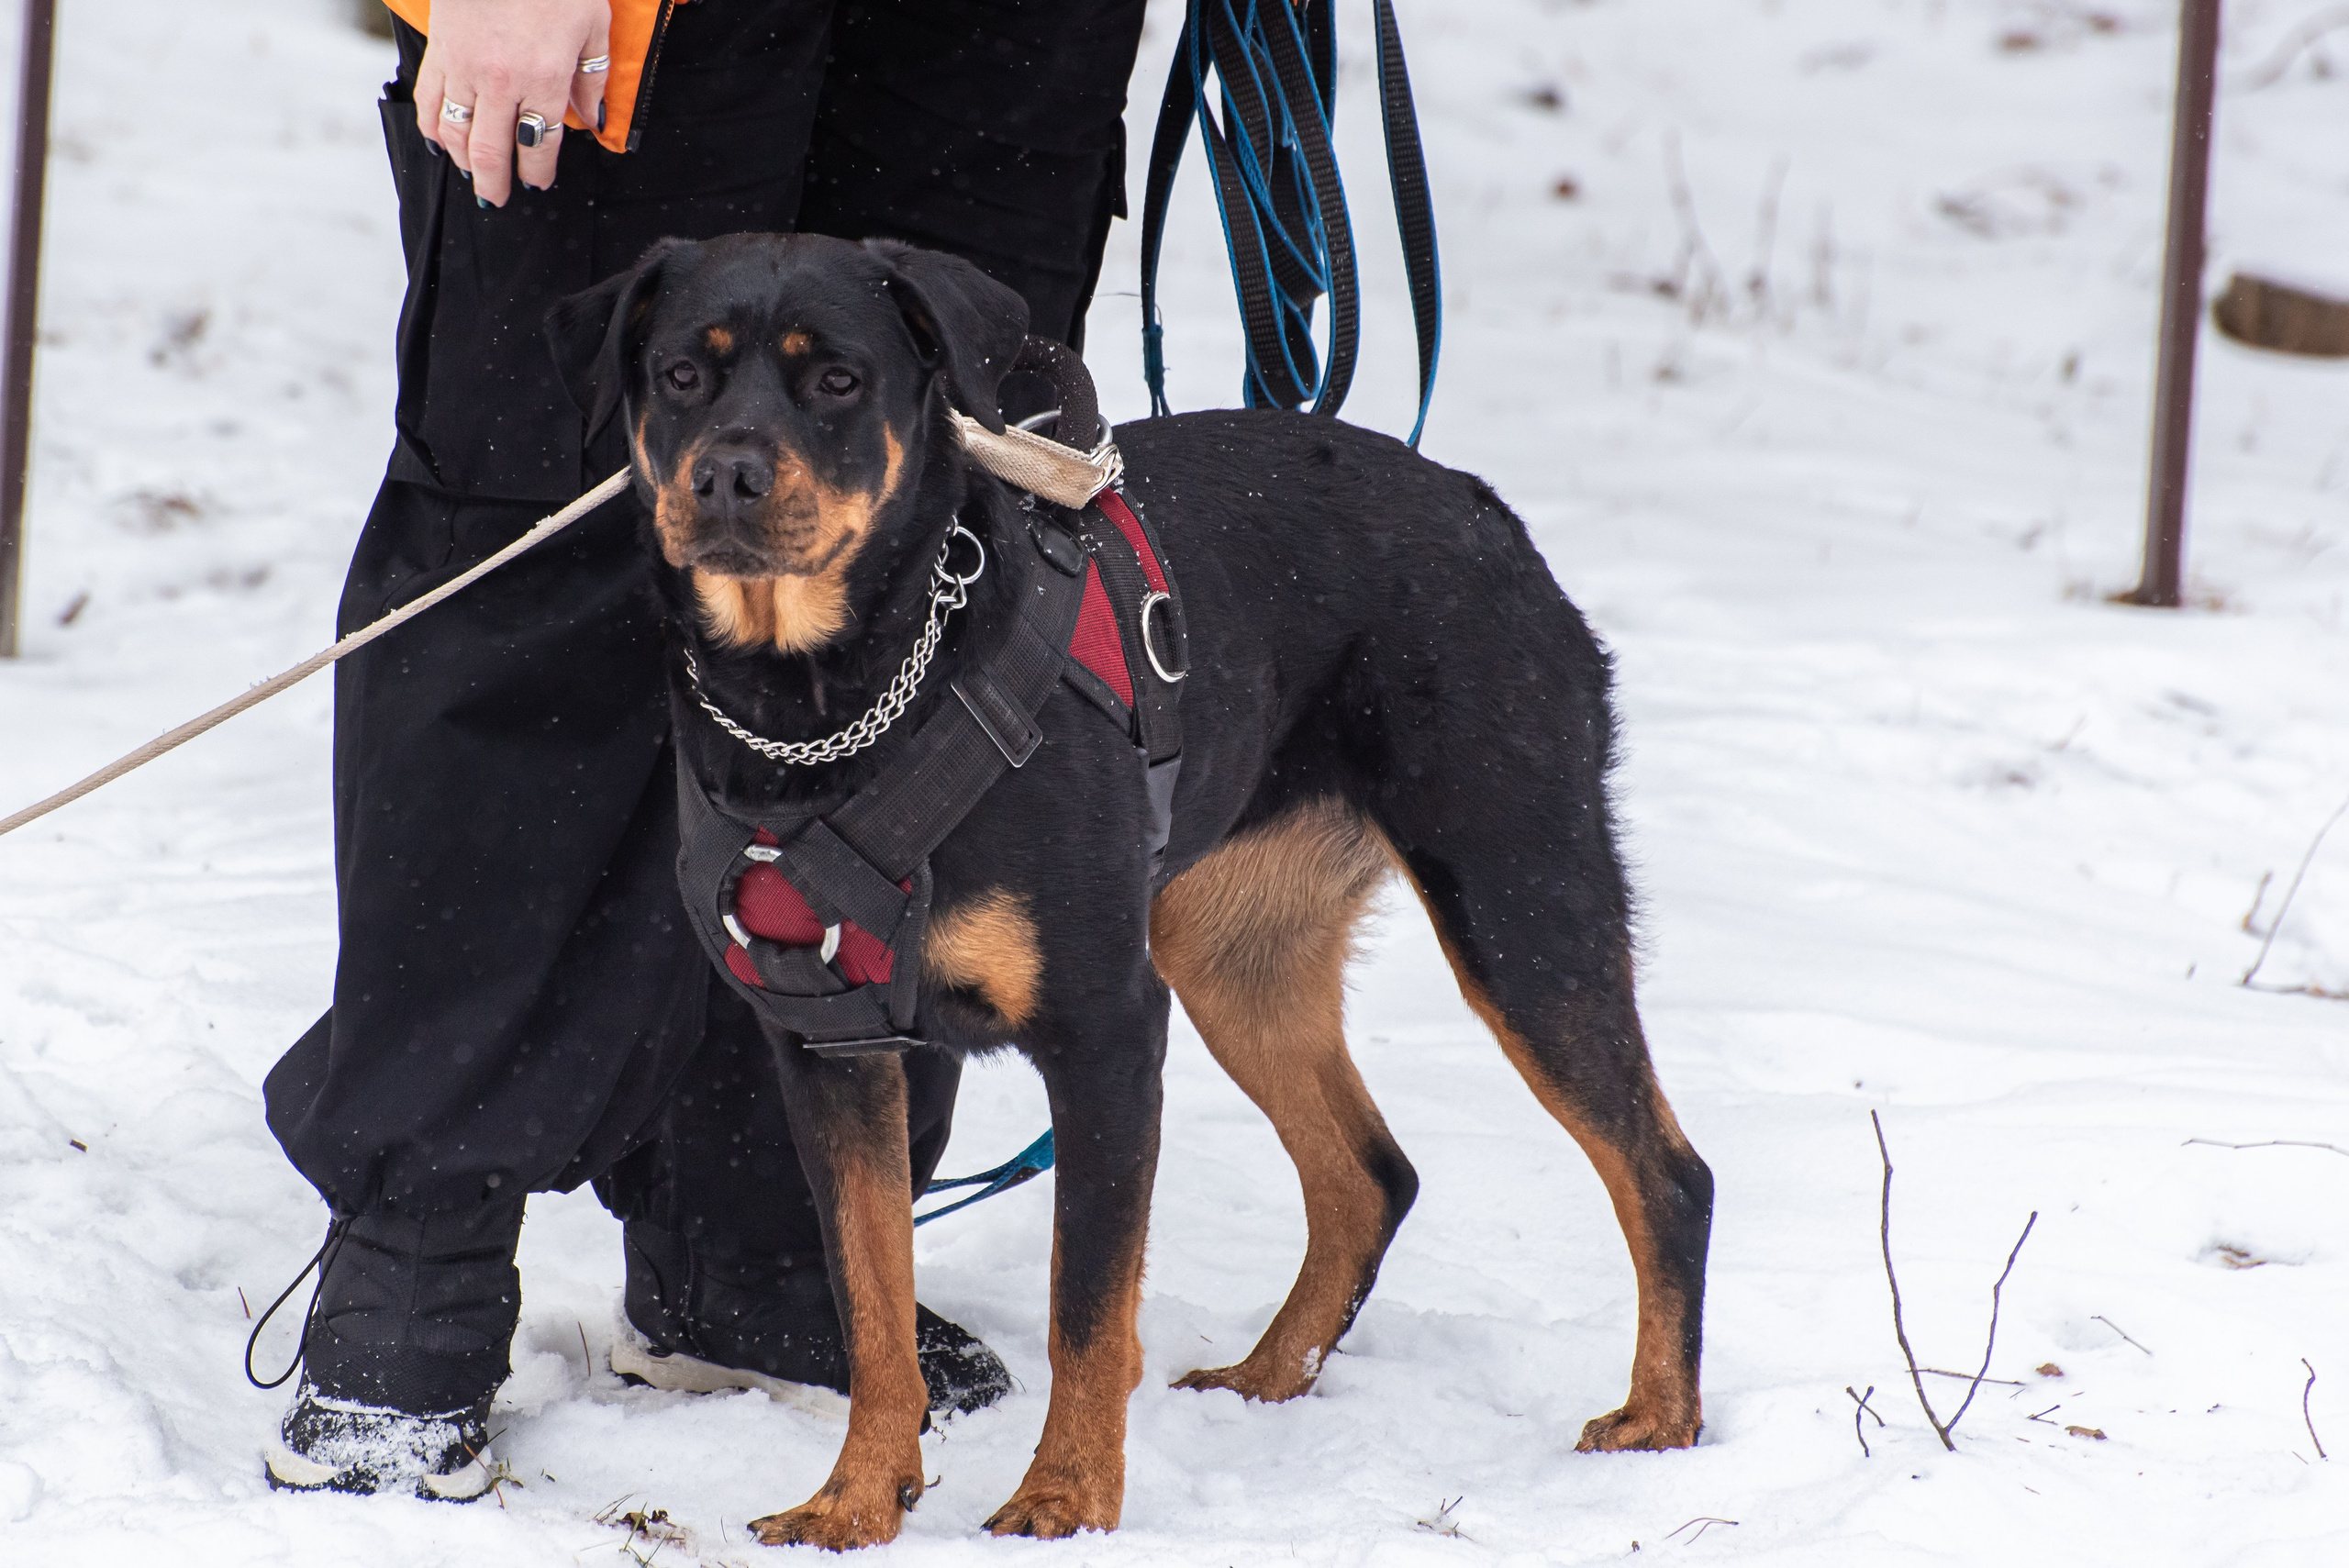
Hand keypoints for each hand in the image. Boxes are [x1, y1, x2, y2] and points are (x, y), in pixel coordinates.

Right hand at [416, 0, 611, 206]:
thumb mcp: (593, 24)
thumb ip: (592, 77)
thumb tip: (593, 122)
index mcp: (545, 77)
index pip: (542, 144)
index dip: (540, 171)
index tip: (539, 181)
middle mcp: (502, 80)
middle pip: (494, 151)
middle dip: (497, 184)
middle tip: (498, 200)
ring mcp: (464, 66)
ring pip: (457, 133)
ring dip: (465, 162)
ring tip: (475, 176)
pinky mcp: (439, 50)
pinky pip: (429, 100)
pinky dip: (433, 128)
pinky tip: (441, 143)